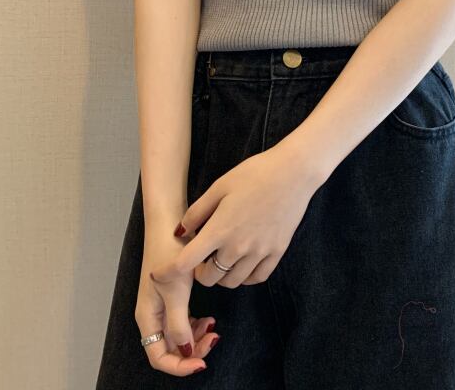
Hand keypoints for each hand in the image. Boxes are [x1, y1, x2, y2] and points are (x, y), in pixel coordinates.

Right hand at [136, 234, 219, 376]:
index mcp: (148, 317)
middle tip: (214, 339)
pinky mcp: (173, 295)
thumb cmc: (169, 252)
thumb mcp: (175, 289)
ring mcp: (162, 306)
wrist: (170, 223)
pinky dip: (197, 324)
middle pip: (170, 348)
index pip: (158, 356)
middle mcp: (153, 315)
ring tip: (214, 327)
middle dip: (192, 351)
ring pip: (179, 336)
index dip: (179, 366)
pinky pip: (184, 320)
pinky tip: (209, 317)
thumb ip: (179, 321)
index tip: (201, 363)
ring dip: (196, 338)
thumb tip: (185, 349)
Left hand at [150, 144, 321, 288]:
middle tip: (202, 256)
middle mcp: (238, 247)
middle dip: (200, 271)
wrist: (293, 172)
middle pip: (209, 279)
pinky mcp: (277, 252)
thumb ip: (196, 212)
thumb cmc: (254, 174)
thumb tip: (180, 233)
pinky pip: (256, 278)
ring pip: (232, 282)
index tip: (161, 272)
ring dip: (222, 275)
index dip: (168, 272)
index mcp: (219, 230)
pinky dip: (245, 276)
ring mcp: (259, 252)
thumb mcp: (219, 186)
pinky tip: (243, 262)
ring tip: (223, 257)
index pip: (185, 264)